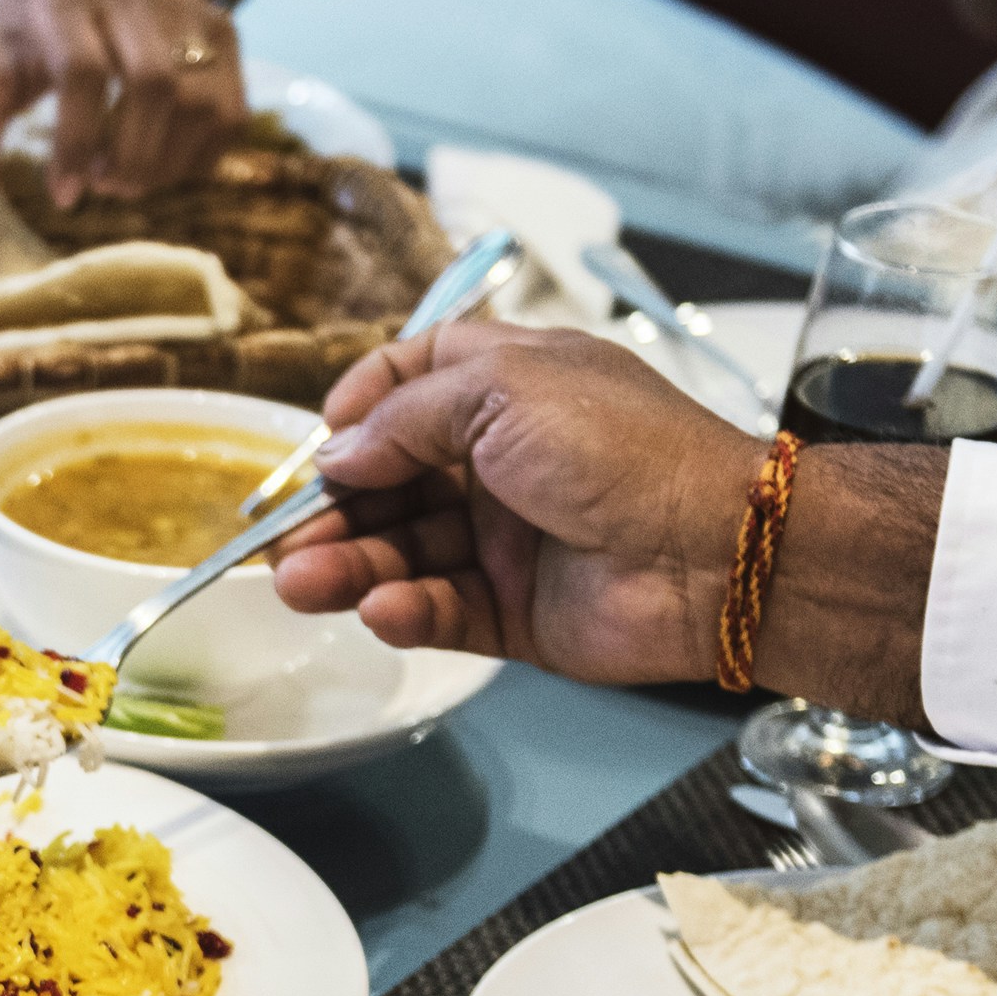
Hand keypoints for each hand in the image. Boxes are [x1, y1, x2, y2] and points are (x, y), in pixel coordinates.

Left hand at [0, 0, 245, 218]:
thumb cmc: (39, 21)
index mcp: (62, 2)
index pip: (81, 69)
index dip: (75, 141)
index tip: (64, 195)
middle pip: (153, 84)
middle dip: (129, 158)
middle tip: (101, 186)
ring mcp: (187, 14)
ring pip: (200, 102)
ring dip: (165, 164)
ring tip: (125, 178)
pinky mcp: (224, 34)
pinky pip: (230, 113)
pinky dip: (199, 158)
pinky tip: (162, 163)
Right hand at [265, 320, 755, 682]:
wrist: (715, 550)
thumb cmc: (624, 450)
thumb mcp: (502, 391)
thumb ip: (407, 418)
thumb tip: (339, 452)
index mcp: (509, 387)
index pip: (412, 384)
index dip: (359, 410)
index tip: (319, 442)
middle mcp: (503, 460)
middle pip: (391, 482)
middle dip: (334, 509)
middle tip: (281, 540)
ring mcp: (507, 539)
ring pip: (404, 553)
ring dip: (349, 567)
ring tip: (301, 585)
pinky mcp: (515, 611)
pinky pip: (441, 611)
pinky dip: (405, 611)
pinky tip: (380, 610)